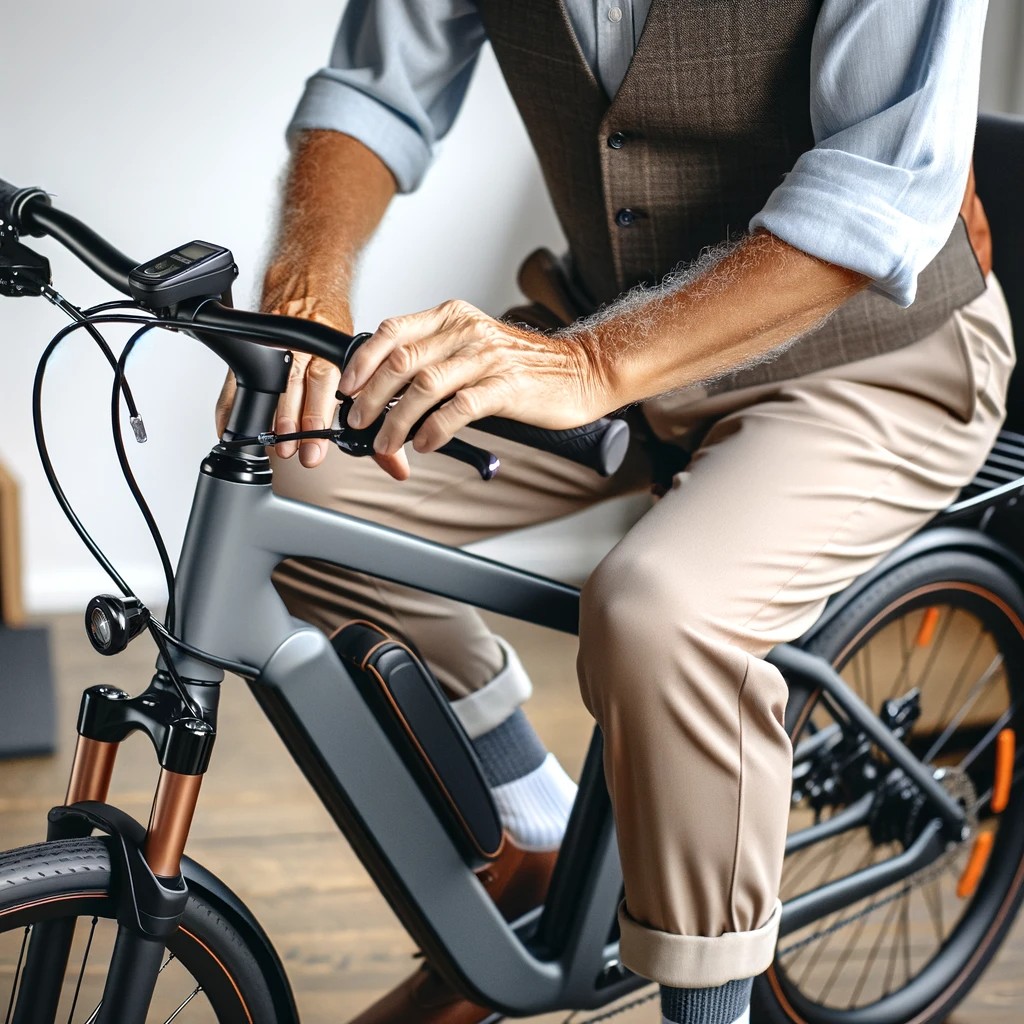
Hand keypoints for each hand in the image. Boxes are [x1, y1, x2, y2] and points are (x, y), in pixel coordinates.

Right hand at [213, 274, 409, 479]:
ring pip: (274, 379)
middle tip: (296, 449)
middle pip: (301, 382)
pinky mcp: (254, 342)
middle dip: (297, 421)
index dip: (321, 415)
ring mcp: (279, 339)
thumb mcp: (365, 359)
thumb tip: (397, 464)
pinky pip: (239, 375)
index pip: (328, 381)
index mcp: (334, 344)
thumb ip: (379, 414)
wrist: (310, 271)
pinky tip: (231, 427)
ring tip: (274, 442)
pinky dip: (232, 404)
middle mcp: (306, 341)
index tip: (319, 444)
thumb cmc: (338, 322)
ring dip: (274, 414)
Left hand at [339, 299, 607, 458]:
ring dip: (396, 421)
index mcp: (453, 318)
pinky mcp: (507, 386)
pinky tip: (425, 444)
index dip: (363, 361)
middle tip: (359, 423)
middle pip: (401, 361)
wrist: (583, 371)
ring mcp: (487, 358)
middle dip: (371, 398)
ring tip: (386, 445)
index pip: (393, 331)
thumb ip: (436, 360)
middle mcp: (466, 332)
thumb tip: (388, 393)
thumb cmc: (526, 367)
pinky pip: (459, 408)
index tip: (348, 388)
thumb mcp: (475, 348)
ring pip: (424, 386)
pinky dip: (435, 429)